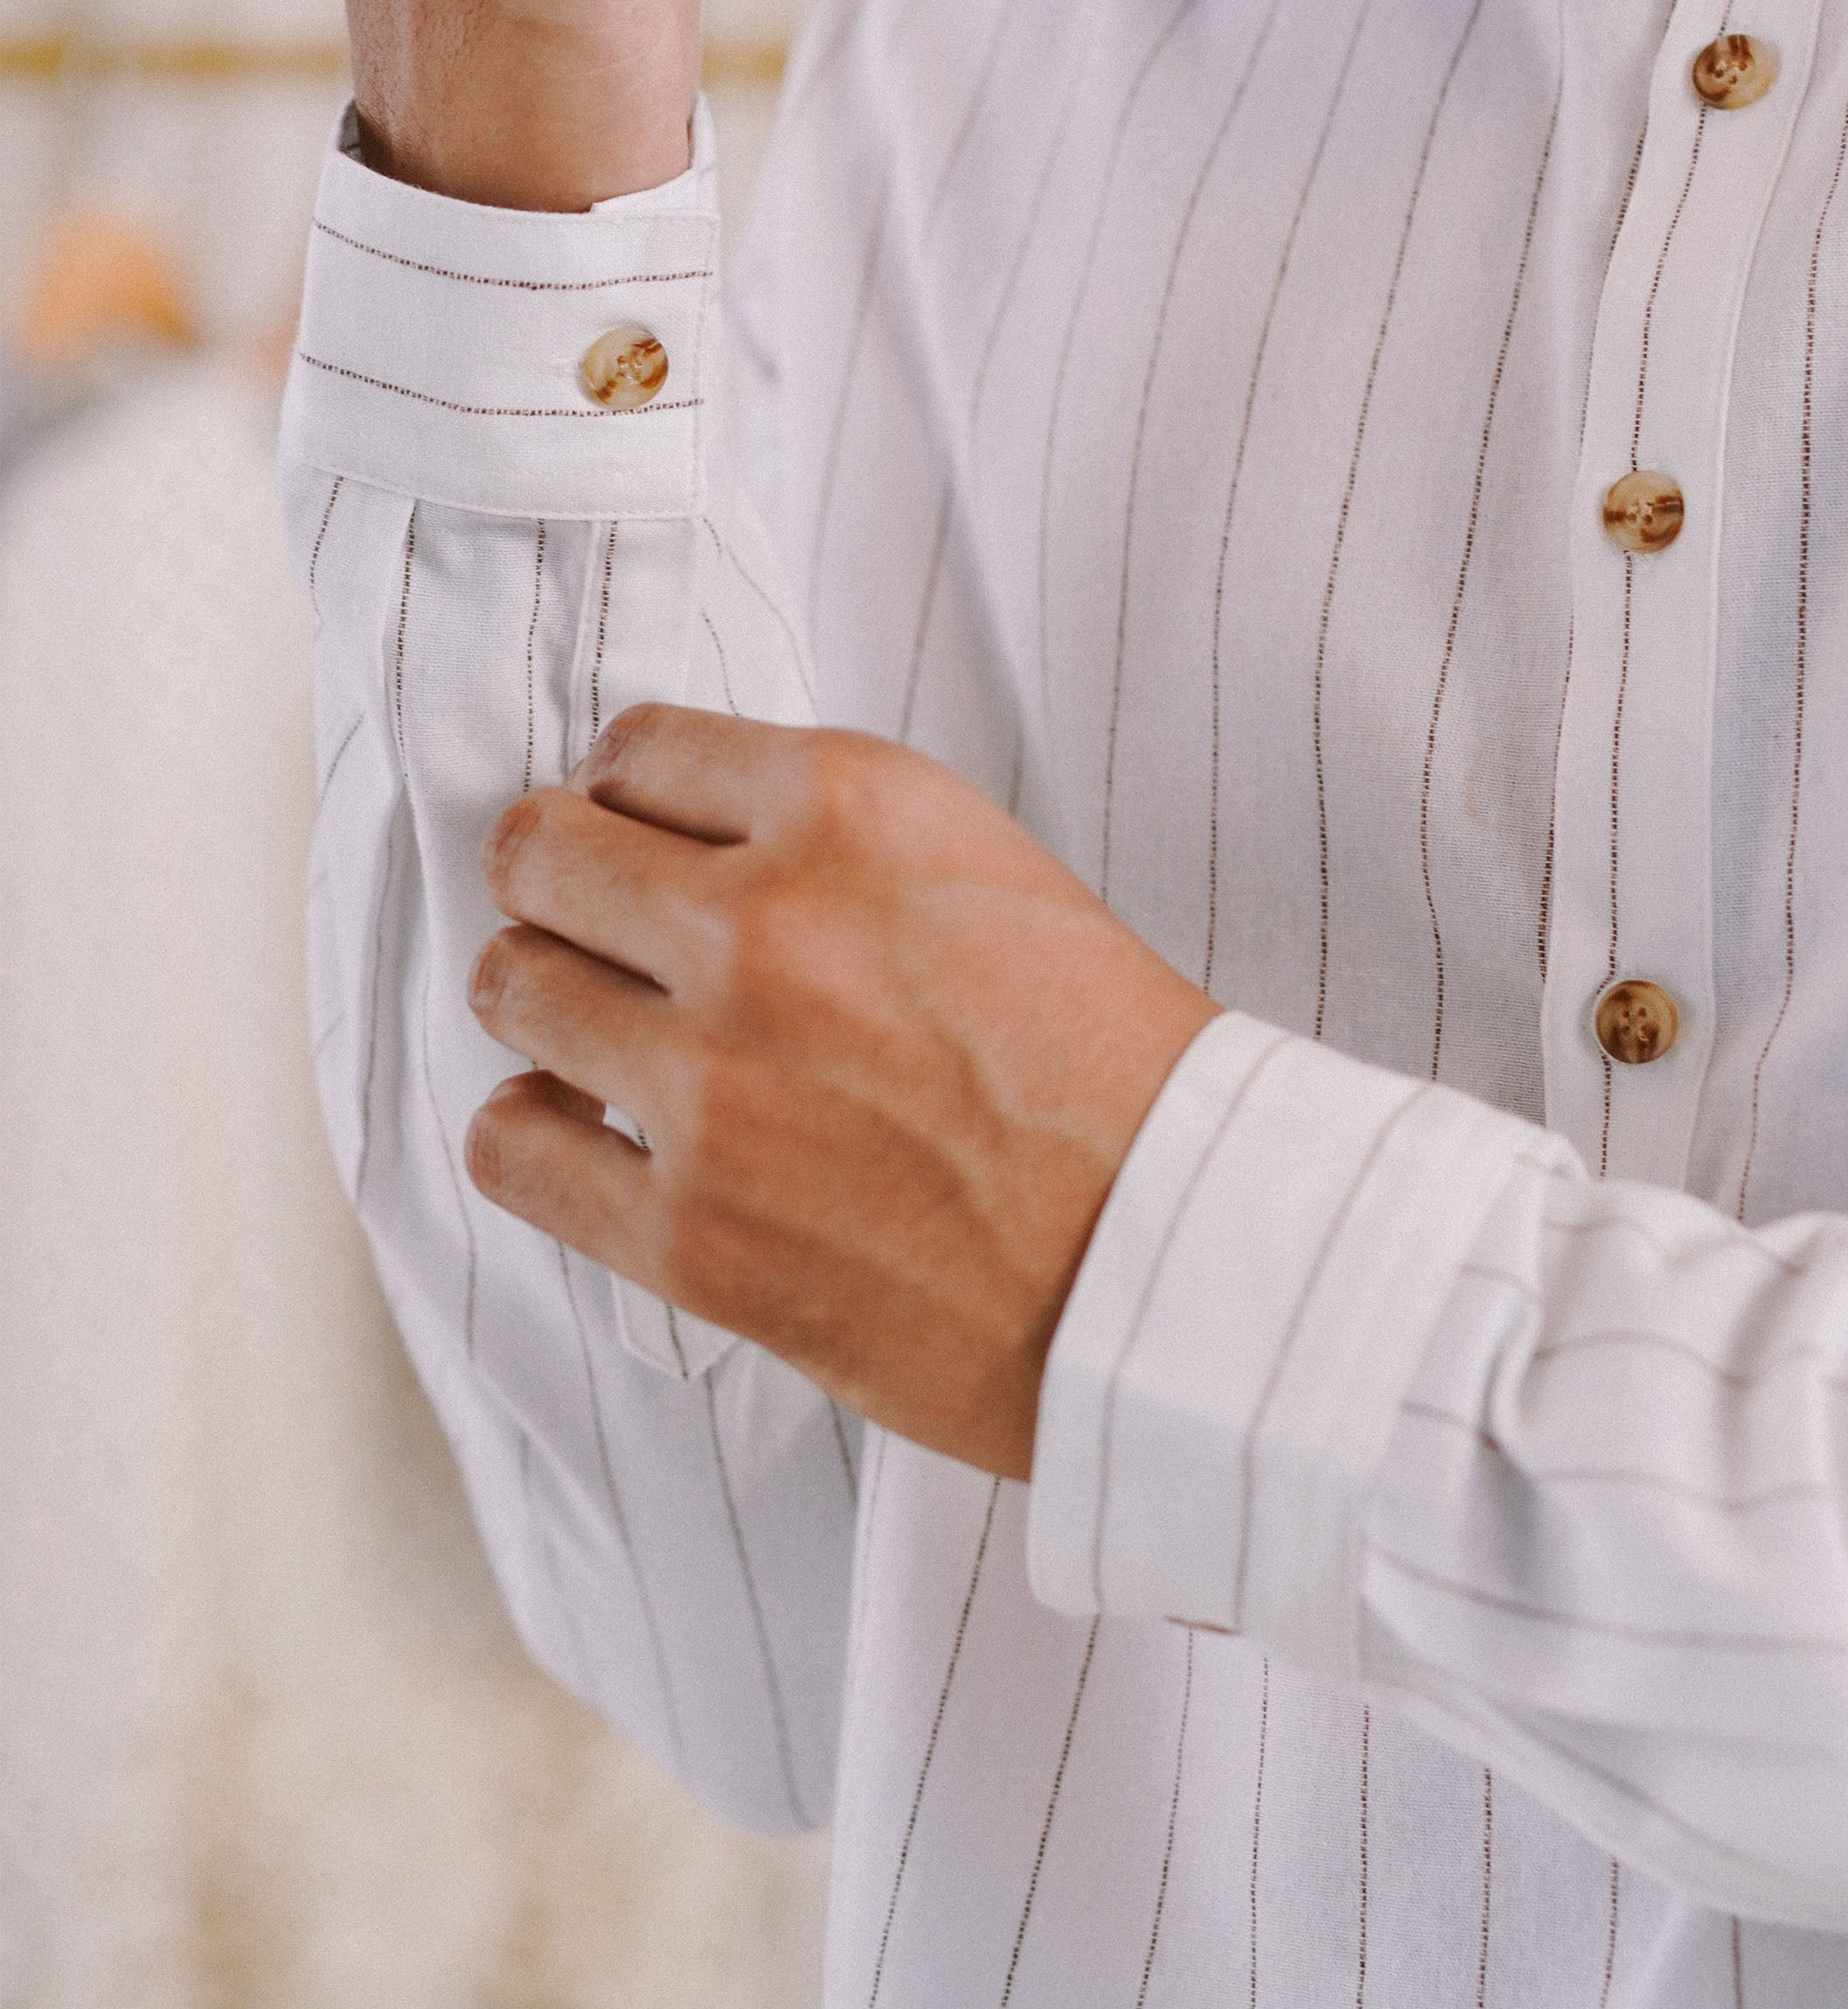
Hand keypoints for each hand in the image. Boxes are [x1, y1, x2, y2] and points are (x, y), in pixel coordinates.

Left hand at [462, 709, 1215, 1478]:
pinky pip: (508, 1148)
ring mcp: (710, 1080)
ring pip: (513, 987)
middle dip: (557, 884)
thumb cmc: (1113, 1076)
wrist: (1177, 1260)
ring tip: (603, 1038)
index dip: (631, 799)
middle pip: (541, 853)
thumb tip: (681, 845)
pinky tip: (586, 1136)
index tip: (642, 841)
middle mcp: (763, 924)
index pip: (637, 748)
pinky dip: (533, 1137)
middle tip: (591, 928)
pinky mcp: (688, 1228)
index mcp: (853, 807)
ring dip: (549, 1006)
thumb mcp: (986, 871)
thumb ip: (827, 840)